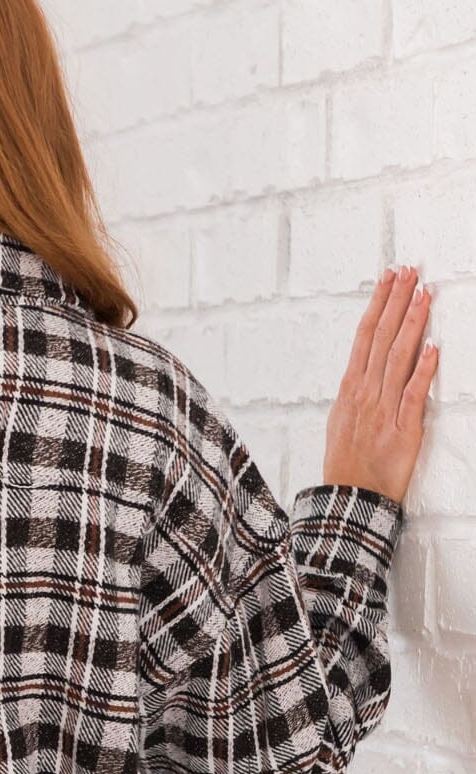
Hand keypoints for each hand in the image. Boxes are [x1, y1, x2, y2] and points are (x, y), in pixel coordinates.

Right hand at [324, 264, 437, 505]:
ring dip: (412, 324)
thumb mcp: (342, 422)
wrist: (349, 501)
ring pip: (397, 358)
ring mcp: (382, 411)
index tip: (390, 278)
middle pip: (381, 338)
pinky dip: (422, 370)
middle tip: (410, 272)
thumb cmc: (347, 465)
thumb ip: (357, 393)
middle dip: (397, 301)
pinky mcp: (401, 430)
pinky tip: (432, 347)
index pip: (365, 336)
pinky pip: (413, 395)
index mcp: (350, 389)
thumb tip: (366, 368)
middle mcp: (365, 394)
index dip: (379, 304)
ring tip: (424, 295)